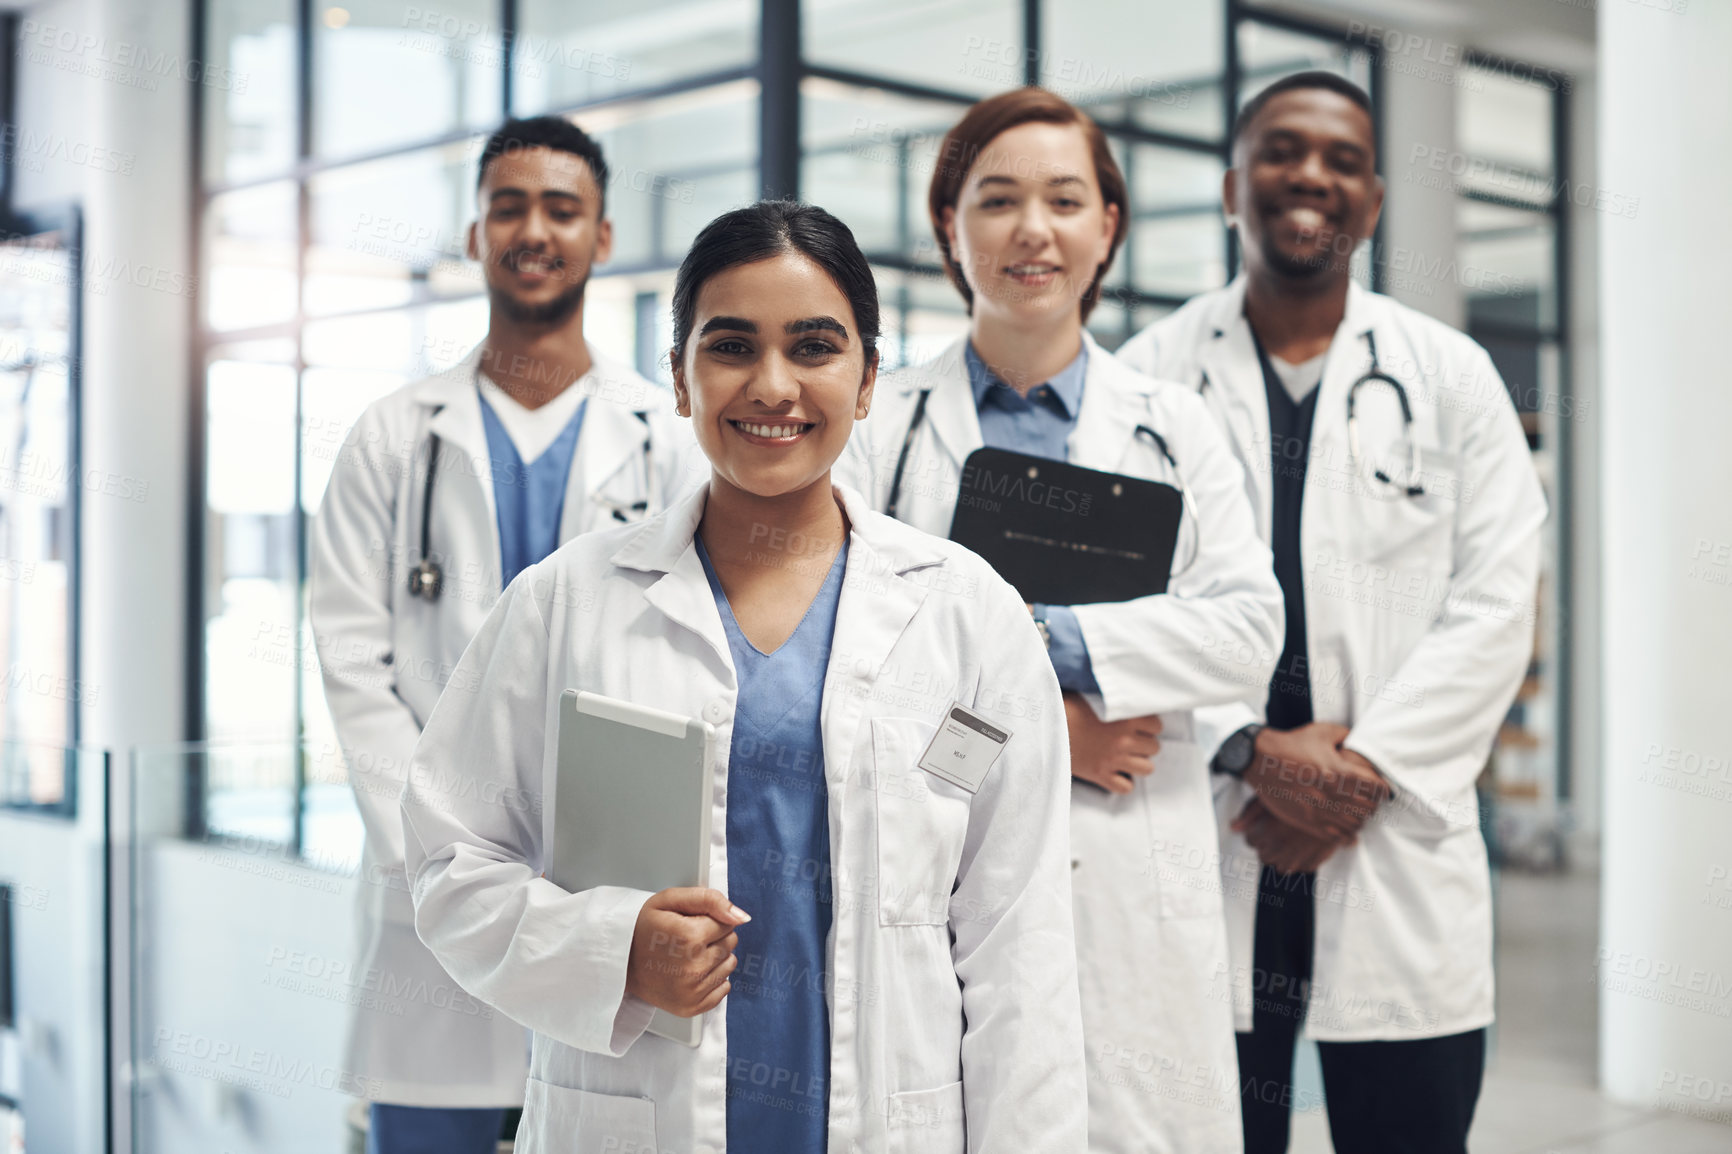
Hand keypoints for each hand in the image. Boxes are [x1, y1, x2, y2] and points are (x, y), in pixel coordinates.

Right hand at [624, 888, 749, 1018]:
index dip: (709, 920)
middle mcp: (693, 967)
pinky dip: (712, 979)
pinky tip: (691, 972)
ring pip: (729, 965)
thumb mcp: (669, 900)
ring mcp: (692, 991)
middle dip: (714, 938)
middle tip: (687, 939)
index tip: (689, 923)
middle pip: (730, 944)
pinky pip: (724, 988)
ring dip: (715, 958)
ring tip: (688, 955)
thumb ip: (709, 900)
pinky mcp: (691, 1007)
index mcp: (689, 937)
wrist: (618, 962)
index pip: (727, 923)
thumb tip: (742, 917)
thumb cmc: (643, 927)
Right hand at [1065, 692, 1161, 794]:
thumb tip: (1116, 692)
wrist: (1045, 728)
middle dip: (1145, 744)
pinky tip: (1115, 772)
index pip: (1156, 725)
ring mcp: (1113, 760)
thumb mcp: (1089, 694)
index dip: (1149, 725)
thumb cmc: (1065, 708)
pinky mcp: (1100, 775)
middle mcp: (1123, 741)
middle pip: (1154, 747)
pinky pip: (1125, 787)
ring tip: (1127, 757)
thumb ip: (1109, 697)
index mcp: (1124, 719)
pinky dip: (1123, 782)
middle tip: (1131, 740)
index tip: (1139, 725)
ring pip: (1147, 769)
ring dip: (1139, 762)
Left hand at [1232, 797, 1339, 873]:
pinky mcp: (1312, 864)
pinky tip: (1307, 844)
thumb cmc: (1301, 795)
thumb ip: (1249, 813)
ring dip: (1284, 855)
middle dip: (1269, 845)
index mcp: (1264, 833)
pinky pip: (1300, 868)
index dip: (1257, 831)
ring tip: (1293, 839)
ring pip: (1280, 867)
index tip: (1265, 824)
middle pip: (1264, 856)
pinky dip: (1302, 860)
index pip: (1250, 841)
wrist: (1338, 802)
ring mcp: (1295, 860)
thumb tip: (1234, 827)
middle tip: (1280, 831)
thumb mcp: (1271, 795)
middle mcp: (1277, 850)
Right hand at [1243, 723, 1388, 840]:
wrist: (1261, 760)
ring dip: (1361, 821)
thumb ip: (1345, 735)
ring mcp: (1319, 809)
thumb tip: (1357, 740)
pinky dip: (1347, 837)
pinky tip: (1350, 834)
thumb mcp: (1322, 732)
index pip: (1375, 788)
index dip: (1382, 789)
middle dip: (1373, 805)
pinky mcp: (1307, 821)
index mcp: (1339, 772)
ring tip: (1359, 815)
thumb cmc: (1291, 744)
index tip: (1382, 789)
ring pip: (1354, 824)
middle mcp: (1332, 793)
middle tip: (1371, 802)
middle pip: (1367, 808)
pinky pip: (1335, 836)